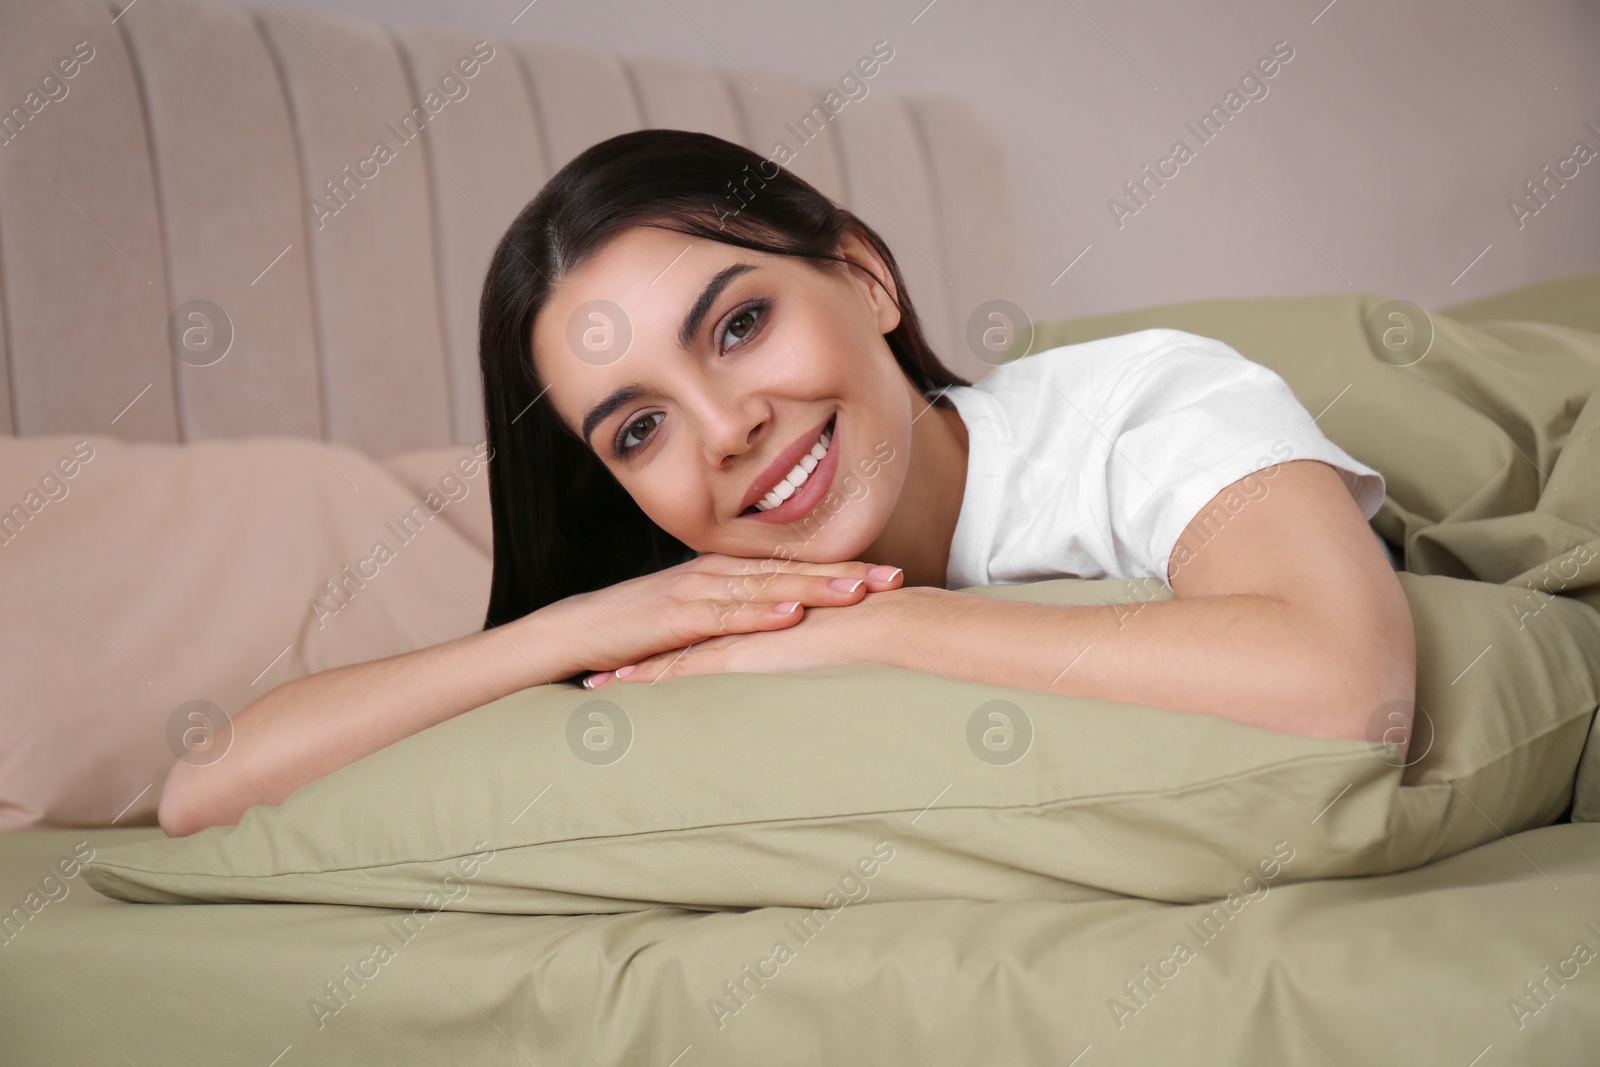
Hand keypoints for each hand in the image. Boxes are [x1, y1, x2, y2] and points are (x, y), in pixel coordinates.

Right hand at [548, 552, 904, 682]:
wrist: (577, 630)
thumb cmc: (638, 630)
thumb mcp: (697, 623)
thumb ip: (737, 623)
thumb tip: (783, 637)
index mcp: (727, 573)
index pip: (794, 568)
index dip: (843, 569)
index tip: (890, 575)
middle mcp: (717, 573)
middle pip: (791, 571)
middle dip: (845, 573)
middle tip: (896, 578)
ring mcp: (696, 591)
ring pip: (766, 587)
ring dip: (814, 588)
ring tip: (860, 591)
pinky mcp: (675, 617)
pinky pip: (725, 614)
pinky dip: (760, 613)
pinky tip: (792, 614)